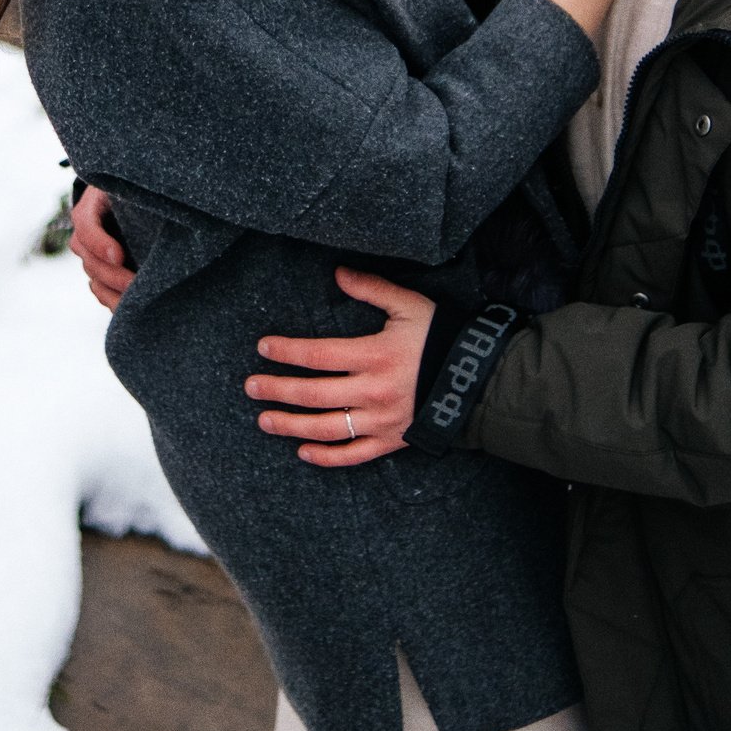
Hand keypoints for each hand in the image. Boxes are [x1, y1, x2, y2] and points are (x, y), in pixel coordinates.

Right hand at [70, 185, 133, 310]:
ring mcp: (90, 256)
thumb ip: (142, 194)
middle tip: (136, 285)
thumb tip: (171, 205)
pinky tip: (133, 306)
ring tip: (140, 301)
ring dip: (114, 293)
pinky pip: (101, 292)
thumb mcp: (133, 187)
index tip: (118, 256)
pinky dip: (114, 300)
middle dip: (113, 276)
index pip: (86, 226)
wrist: (129, 202)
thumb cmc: (135, 191)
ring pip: (96, 280)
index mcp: (90, 208)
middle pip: (91, 261)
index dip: (99, 243)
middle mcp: (85, 234)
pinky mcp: (101, 272)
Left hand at [246, 269, 432, 466]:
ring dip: (291, 426)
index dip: (288, 352)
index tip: (263, 348)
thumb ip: (373, 288)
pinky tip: (302, 452)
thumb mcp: (411, 305)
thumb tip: (338, 272)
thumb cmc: (442, 337)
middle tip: (250, 387)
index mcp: (375, 356)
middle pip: (314, 394)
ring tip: (264, 420)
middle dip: (278, 390)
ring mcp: (382, 421)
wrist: (479, 380)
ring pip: (327, 428)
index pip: (319, 355)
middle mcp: (374, 392)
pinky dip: (327, 457)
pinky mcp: (392, 442)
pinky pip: (354, 455)